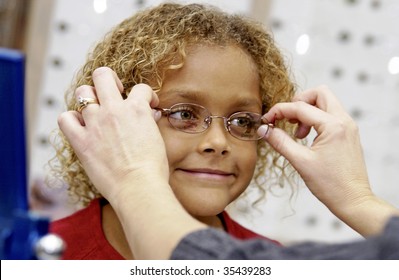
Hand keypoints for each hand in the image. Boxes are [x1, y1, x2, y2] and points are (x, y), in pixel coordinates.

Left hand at [57, 67, 168, 201]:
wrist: (138, 188)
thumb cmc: (152, 169)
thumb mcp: (157, 140)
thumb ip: (150, 123)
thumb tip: (150, 115)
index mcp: (137, 109)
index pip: (141, 89)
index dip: (147, 96)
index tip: (148, 106)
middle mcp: (114, 111)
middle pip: (103, 76)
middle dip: (110, 80)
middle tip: (116, 93)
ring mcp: (95, 124)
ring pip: (82, 92)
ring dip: (90, 98)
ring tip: (97, 109)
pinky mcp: (81, 141)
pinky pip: (65, 119)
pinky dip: (71, 119)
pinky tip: (81, 125)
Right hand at [258, 86, 397, 234]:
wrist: (353, 201)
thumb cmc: (331, 185)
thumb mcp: (300, 162)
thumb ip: (280, 142)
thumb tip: (264, 129)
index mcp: (334, 126)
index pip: (300, 107)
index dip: (279, 111)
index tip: (267, 120)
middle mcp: (344, 121)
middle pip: (319, 93)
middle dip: (298, 101)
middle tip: (287, 118)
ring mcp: (348, 127)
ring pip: (325, 103)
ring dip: (307, 111)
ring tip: (297, 133)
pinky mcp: (348, 134)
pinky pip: (330, 116)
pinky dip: (315, 120)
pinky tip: (307, 138)